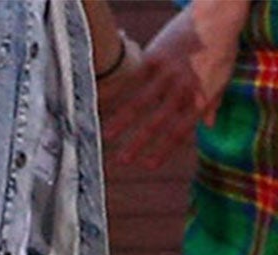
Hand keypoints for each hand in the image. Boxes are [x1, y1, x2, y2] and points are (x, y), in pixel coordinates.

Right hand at [102, 10, 237, 167]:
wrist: (217, 18)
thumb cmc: (220, 49)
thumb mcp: (223, 78)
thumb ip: (212, 103)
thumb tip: (208, 126)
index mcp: (201, 98)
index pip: (180, 130)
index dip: (164, 149)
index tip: (148, 165)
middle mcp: (184, 89)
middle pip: (158, 121)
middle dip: (138, 142)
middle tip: (121, 160)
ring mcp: (169, 73)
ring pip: (141, 102)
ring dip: (121, 122)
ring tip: (104, 137)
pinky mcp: (156, 57)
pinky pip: (132, 79)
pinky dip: (116, 93)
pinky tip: (100, 104)